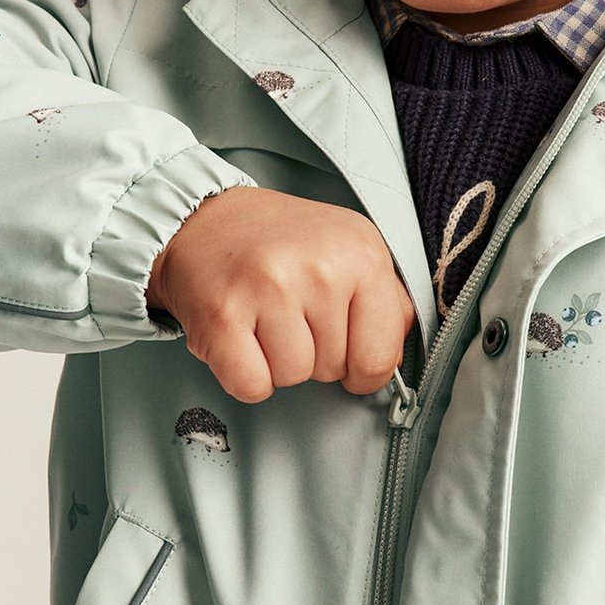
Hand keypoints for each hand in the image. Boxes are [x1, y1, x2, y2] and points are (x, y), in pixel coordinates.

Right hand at [146, 186, 415, 402]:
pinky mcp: (223, 315)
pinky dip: (245, 375)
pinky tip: (243, 337)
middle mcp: (320, 269)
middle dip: (316, 354)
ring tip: (266, 320)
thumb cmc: (284, 241)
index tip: (349, 354)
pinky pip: (252, 386)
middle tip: (293, 315)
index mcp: (362, 253)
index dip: (365, 369)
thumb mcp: (351, 247)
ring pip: (293, 377)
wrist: (206, 218)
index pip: (381, 355)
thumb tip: (398, 350)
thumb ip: (387, 299)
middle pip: (334, 368)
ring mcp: (269, 290)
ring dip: (278, 362)